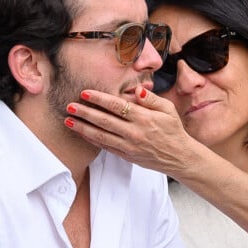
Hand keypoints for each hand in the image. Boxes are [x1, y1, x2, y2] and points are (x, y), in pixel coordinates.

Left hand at [64, 87, 198, 176]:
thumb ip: (151, 99)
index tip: (85, 93)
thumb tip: (137, 90)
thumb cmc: (174, 130)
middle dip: (85, 112)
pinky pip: (106, 147)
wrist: (180, 157)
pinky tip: (82, 133)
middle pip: (104, 120)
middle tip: (69, 106)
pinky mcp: (127, 156)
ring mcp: (129, 146)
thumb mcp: (168, 110)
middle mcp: (134, 132)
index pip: (117, 106)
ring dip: (83, 127)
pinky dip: (92, 140)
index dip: (99, 99)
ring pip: (101, 135)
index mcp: (144, 118)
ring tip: (68, 121)